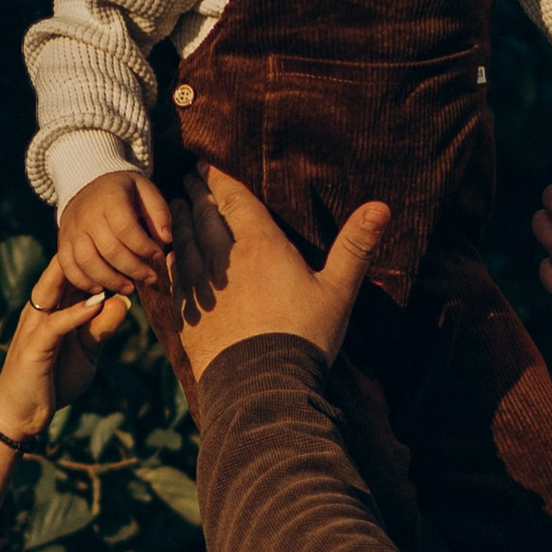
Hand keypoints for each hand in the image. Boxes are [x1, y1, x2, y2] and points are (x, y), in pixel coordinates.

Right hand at [0, 258, 126, 519]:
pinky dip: (77, 312)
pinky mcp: (34, 346)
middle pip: (61, 269)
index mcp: (51, 306)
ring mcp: (34, 325)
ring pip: (55, 287)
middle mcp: (39, 308)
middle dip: (88, 252)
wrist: (21, 415)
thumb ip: (101, 328)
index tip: (124, 242)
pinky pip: (56, 322)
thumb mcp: (86, 352)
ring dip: (84, 274)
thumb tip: (123, 301)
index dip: (95, 256)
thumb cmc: (52, 380)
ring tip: (112, 258)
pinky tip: (98, 302)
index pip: (72, 272)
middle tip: (118, 235)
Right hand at [58, 169, 175, 296]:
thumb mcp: (144, 189)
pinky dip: (83, 282)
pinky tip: (101, 288)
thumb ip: (158, 212)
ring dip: (110, 280)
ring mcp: (73, 230)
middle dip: (134, 269)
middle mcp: (88, 216)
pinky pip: (68, 267)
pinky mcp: (63, 242)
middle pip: (109, 250)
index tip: (158, 255)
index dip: (144, 247)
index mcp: (110, 199)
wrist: (85, 183)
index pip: (126, 229)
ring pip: (88, 262)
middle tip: (150, 278)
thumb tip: (166, 238)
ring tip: (129, 288)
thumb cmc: (122, 190)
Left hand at [170, 164, 386, 375]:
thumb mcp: (338, 291)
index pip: (231, 198)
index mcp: (260, 244)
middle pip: (203, 214)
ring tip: (176, 207)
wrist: (261, 386)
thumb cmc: (304, 337)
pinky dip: (170, 256)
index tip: (204, 165)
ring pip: (183, 240)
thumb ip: (355, 247)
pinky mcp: (188, 313)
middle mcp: (224, 258)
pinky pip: (173, 274)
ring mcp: (201, 286)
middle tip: (187, 179)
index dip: (216, 178)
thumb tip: (381, 207)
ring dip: (178, 220)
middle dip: (195, 193)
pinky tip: (171, 254)